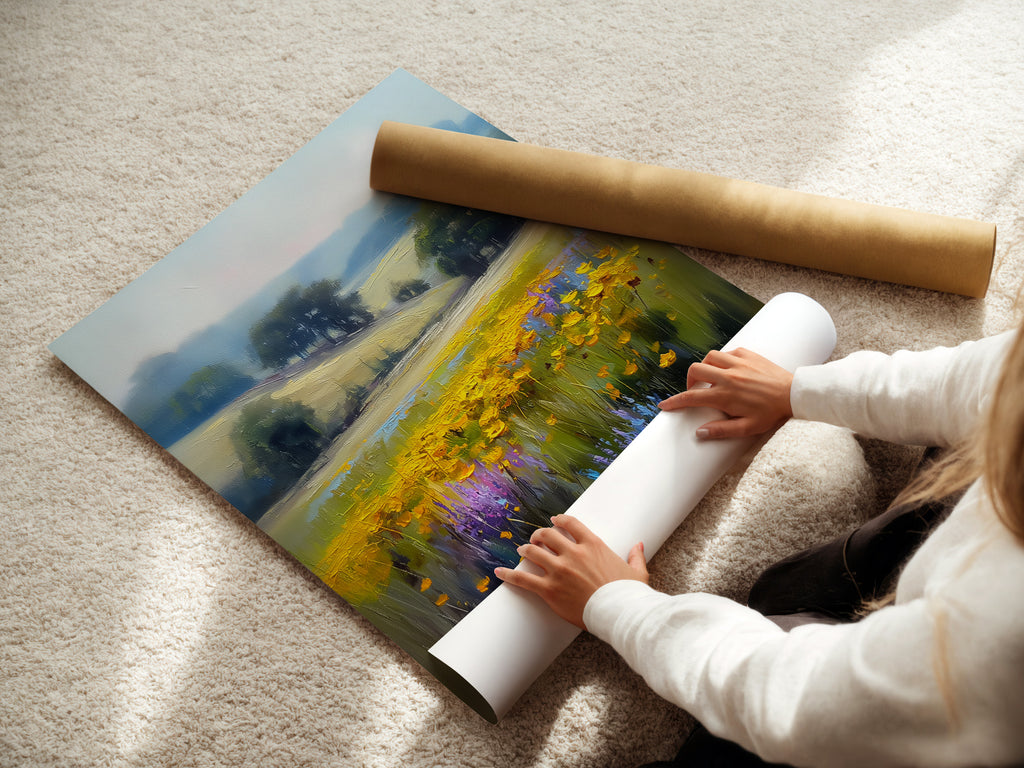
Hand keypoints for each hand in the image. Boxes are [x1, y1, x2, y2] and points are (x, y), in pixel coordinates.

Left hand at [494, 515, 647, 629]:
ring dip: (526, 550)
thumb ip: (635, 556)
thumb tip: (639, 545)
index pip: (570, 524)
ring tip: (521, 551)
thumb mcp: (636, 572)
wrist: (620, 613)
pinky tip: (499, 572)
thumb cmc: (629, 594)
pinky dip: (509, 575)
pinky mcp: (549, 590)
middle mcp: (573, 553)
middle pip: (548, 535)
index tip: (554, 521)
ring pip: (534, 552)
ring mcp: (559, 571)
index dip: (559, 520)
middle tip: (535, 539)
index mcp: (593, 545)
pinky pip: (524, 579)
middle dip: (539, 535)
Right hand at [658, 347, 792, 439]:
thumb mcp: (747, 428)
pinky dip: (723, 360)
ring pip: (709, 357)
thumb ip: (722, 431)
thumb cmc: (771, 413)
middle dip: (689, 381)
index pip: (691, 398)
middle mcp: (728, 376)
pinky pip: (727, 352)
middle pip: (695, 370)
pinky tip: (728, 369)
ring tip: (711, 378)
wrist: (794, 394)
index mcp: (725, 395)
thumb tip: (699, 433)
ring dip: (705, 367)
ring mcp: (738, 363)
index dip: (674, 402)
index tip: (664, 406)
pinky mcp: (748, 354)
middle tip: (695, 390)